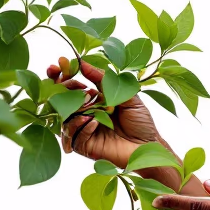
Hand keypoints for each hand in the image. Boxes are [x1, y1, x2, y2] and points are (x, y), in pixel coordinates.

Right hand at [46, 56, 165, 170]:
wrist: (149, 146)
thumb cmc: (140, 122)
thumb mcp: (127, 95)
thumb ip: (105, 80)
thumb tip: (83, 63)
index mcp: (93, 101)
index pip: (72, 87)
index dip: (63, 75)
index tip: (60, 63)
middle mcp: (85, 115)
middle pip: (62, 101)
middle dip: (62, 88)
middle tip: (71, 82)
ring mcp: (83, 131)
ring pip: (65, 119)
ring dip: (74, 109)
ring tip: (89, 102)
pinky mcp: (85, 147)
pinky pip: (74, 136)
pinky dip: (81, 127)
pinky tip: (94, 122)